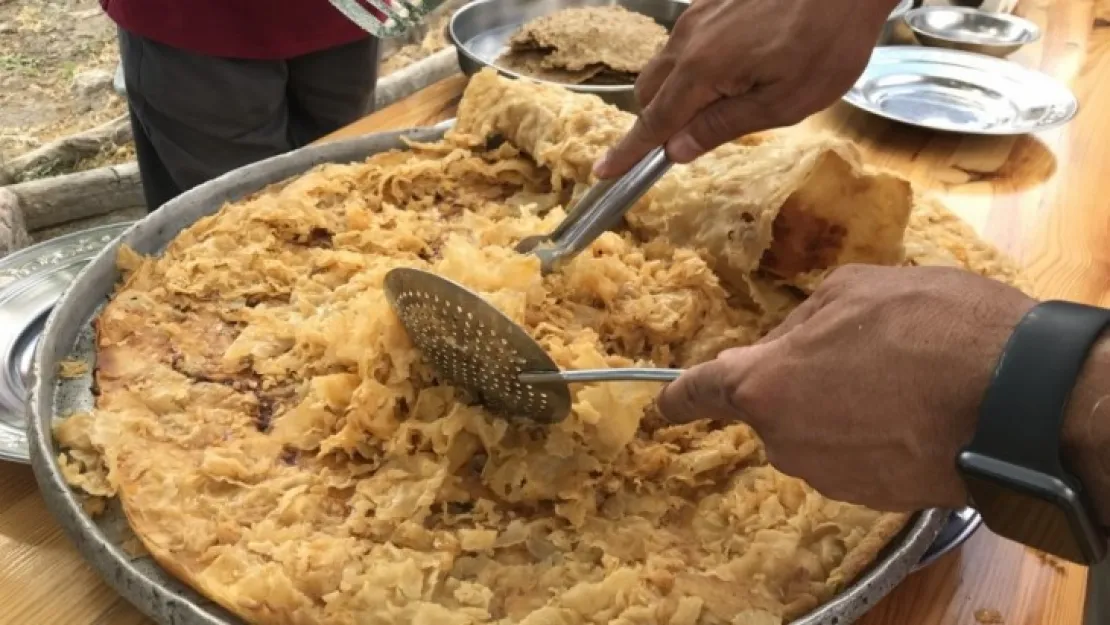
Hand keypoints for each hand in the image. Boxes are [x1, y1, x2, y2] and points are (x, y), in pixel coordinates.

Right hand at [593, 0, 896, 177]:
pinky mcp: (711, 2)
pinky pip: (685, 44)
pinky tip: (736, 69)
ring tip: (727, 102)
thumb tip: (677, 150)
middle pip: (648, 93)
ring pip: (665, 67)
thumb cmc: (827, 42)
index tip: (604, 172)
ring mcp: (697, 16)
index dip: (629, 152)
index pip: (653, 122)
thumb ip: (723, 127)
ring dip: (677, 94)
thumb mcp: (784, 104)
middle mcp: (688, 41)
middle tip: (685, 144)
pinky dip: (693, 68)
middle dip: (655, 123)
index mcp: (702, 71)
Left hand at [658, 265, 1036, 511]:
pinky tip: (915, 411)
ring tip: (901, 379)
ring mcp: (828, 475)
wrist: (1015, 397)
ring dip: (842, 409)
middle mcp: (783, 439)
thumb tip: (793, 339)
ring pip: (817, 432)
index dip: (680, 396)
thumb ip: (804, 318)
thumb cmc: (932, 328)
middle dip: (801, 382)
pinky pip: (855, 458)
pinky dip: (874, 436)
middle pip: (773, 407)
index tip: (663, 405)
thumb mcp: (855, 288)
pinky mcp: (871, 499)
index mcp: (764, 382)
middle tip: (860, 353)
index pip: (702, 391)